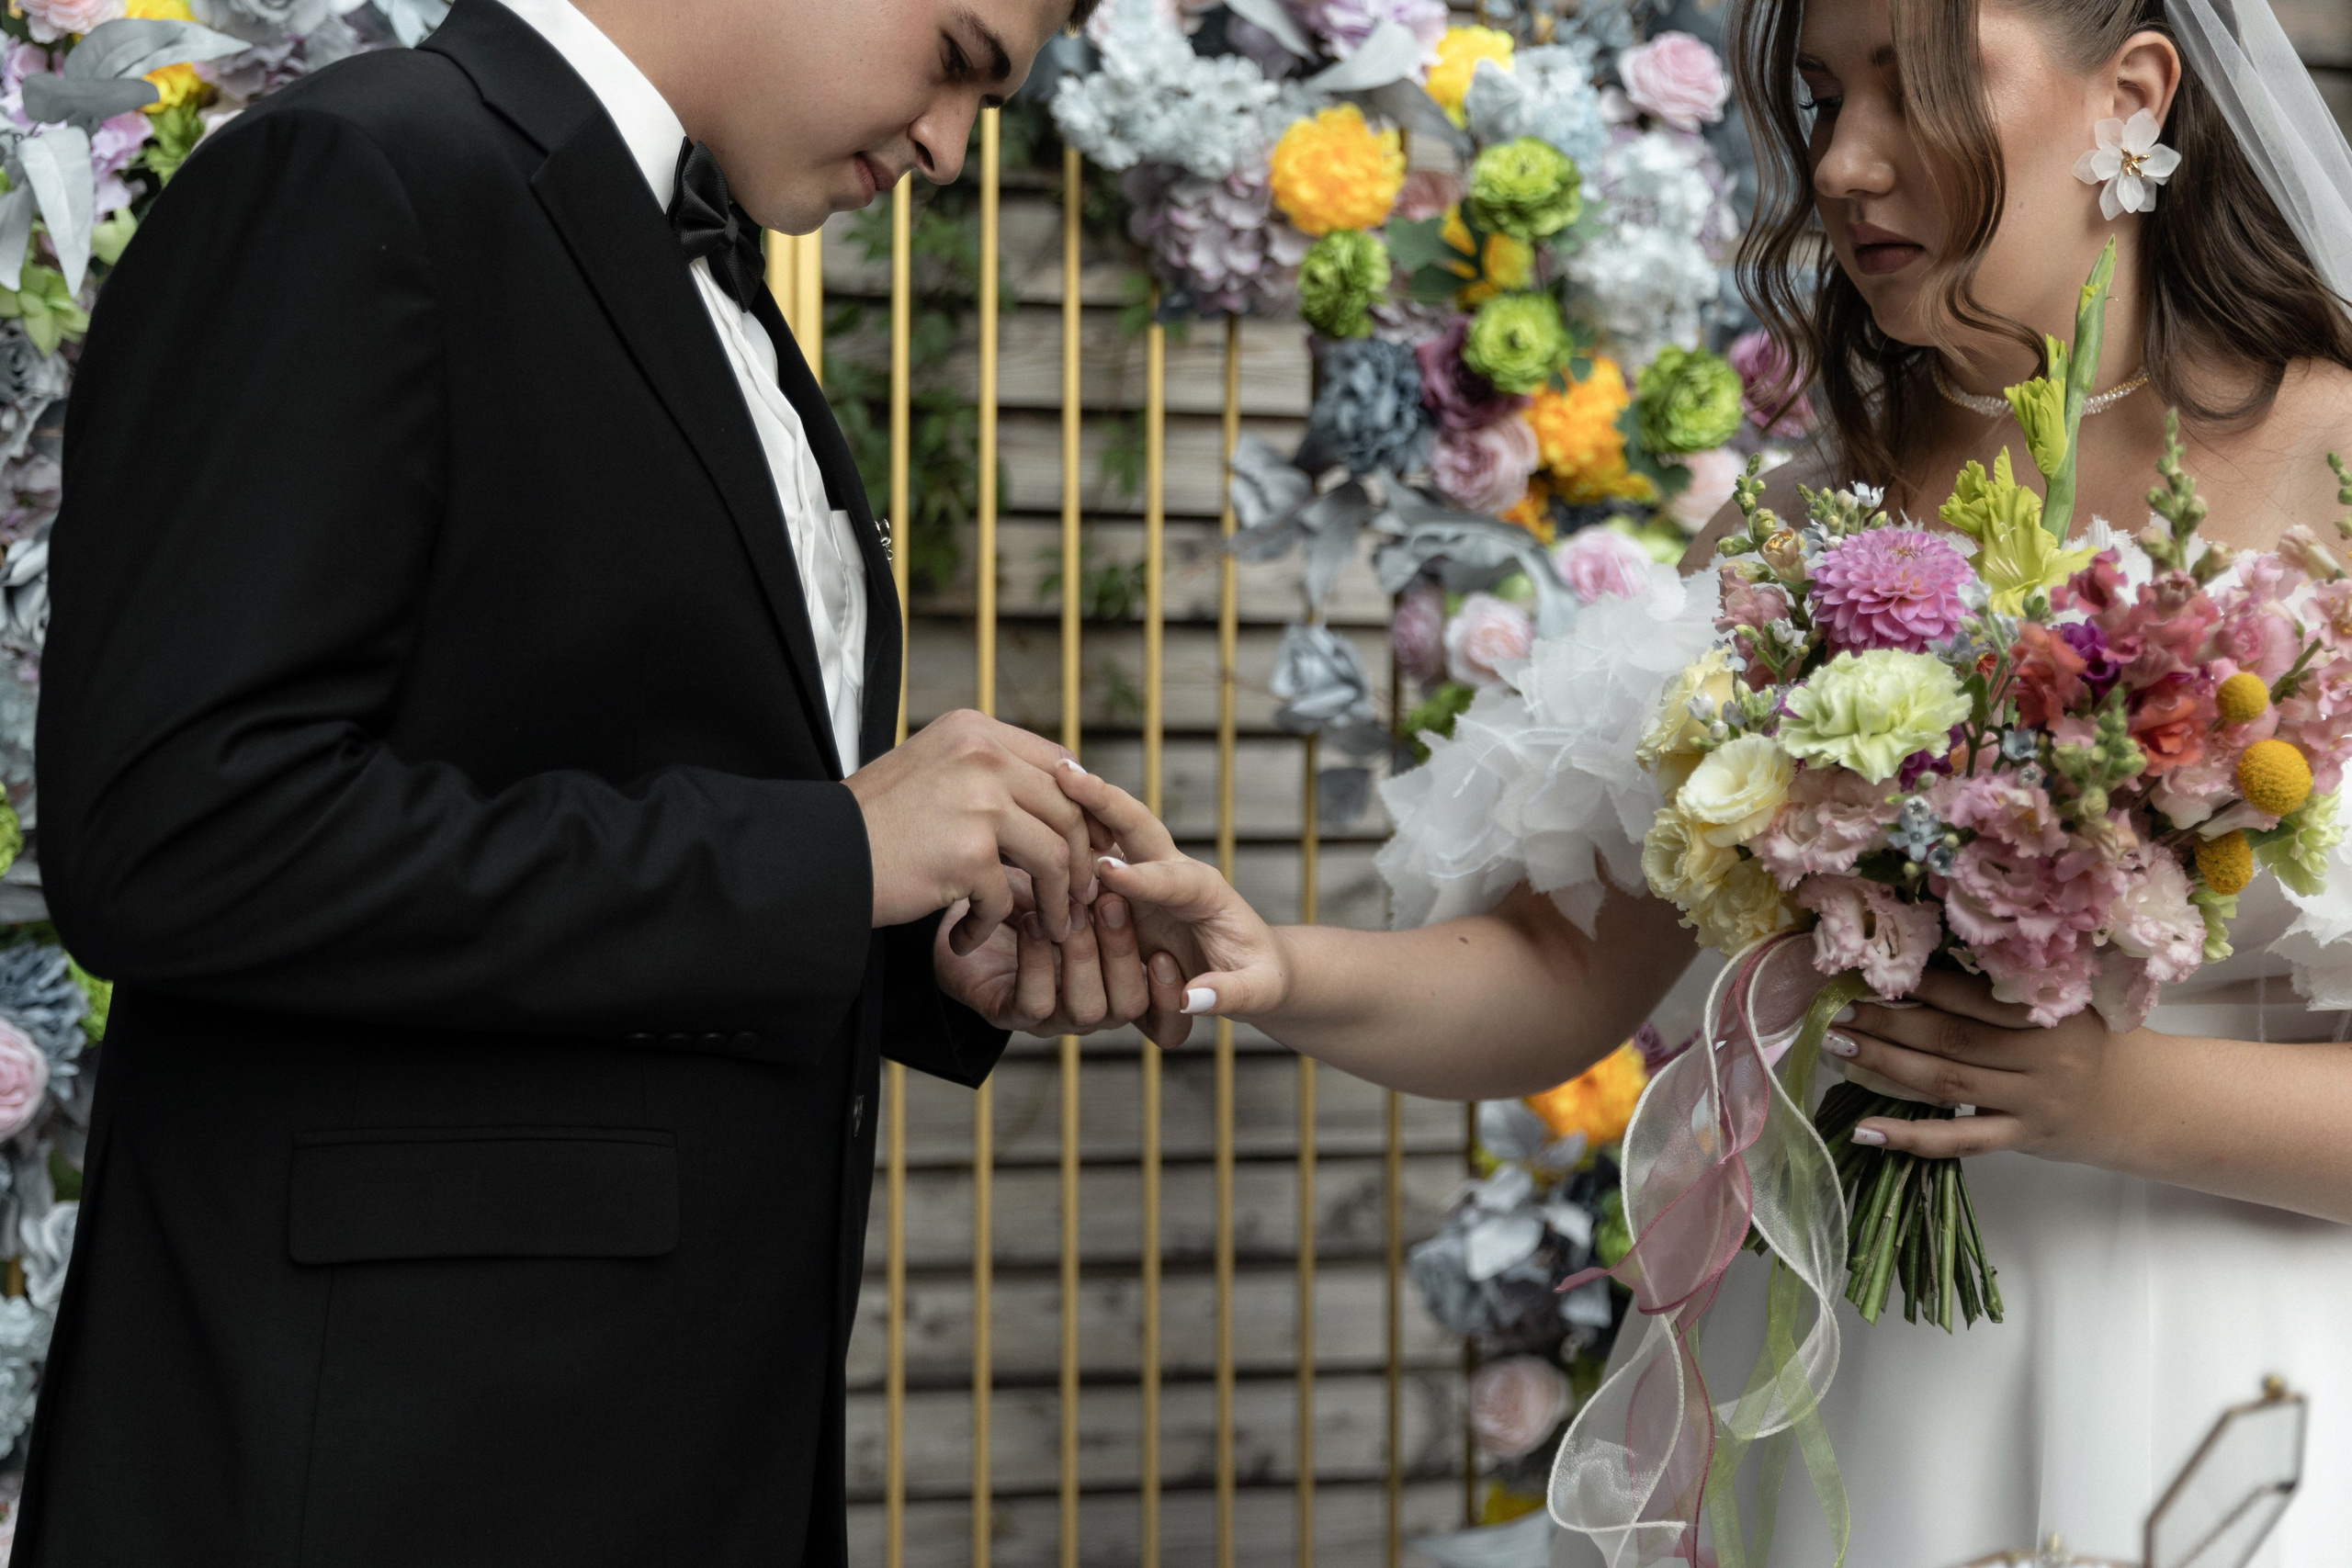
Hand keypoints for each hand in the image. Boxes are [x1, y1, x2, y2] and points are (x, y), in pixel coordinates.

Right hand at [847, 709, 1107, 952]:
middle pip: (1068, 809)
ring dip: (1054, 899)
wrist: (818, 855)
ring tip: (1045, 925)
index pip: (1059, 763)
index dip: (1083, 807)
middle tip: (1078, 896)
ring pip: (1053, 856)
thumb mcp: (934, 771)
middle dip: (1080, 860)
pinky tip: (965, 935)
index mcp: (975, 731)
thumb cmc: (874, 822)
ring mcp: (978, 802)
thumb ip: (989, 773)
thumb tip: (1063, 796)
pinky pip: (1005, 898)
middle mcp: (981, 756)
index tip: (1088, 844)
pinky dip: (988, 925)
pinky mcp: (967, 853)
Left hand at [931, 873, 1189, 1040]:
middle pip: (1129, 1005)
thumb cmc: (1025, 888)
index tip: (1163, 951)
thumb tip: (1147, 861)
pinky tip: (1031, 923)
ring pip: (1087, 1009)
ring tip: (1067, 910)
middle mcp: (1092, 1003)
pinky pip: (1035, 1003)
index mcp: (1117, 979)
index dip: (1170, 994)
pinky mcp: (1007, 1013)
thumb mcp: (1074, 879)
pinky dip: (1037, 962)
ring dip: (1081, 956)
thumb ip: (1111, 882)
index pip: (1162, 1013)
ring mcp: (1051, 1015)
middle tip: (1110, 904)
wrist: (962, 901)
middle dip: (1122, 953)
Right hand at [1052, 763, 1290, 1034]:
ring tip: (1049, 779)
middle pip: (1139, 829)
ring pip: (1110, 834)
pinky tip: (1045, 805)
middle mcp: (1174, 875)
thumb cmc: (1260, 976)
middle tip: (1066, 773)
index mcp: (1208, 894)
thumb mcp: (1259, 990)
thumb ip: (1230, 993)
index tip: (1106, 870)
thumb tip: (1191, 999)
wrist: (1255, 965)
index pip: (1174, 880)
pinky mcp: (1128, 890)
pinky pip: (1095, 853)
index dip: (1141, 877)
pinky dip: (1072, 828)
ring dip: (1080, 808)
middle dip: (1105, 800)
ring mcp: (1147, 877)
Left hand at [1830, 967, 2147, 1164]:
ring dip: (1885, 1065)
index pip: (1970, 995)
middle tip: (1836, 1010)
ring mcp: (2029, 1101)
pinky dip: (1909, 1137)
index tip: (1870, 972)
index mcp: (2048, 1011)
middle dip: (1886, 1023)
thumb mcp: (2065, 1003)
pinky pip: (1959, 1141)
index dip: (1917, 984)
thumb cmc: (2093, 1041)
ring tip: (1838, 1047)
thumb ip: (2009, 988)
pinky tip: (1864, 1130)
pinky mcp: (2021, 1139)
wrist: (2149, 1101)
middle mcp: (2039, 1056)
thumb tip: (1925, 962)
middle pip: (1949, 1038)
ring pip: (1946, 1083)